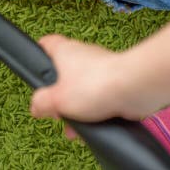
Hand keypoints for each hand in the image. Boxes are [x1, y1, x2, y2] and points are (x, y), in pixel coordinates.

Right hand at [29, 35, 158, 136]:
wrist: (134, 88)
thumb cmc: (94, 85)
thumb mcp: (56, 100)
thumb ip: (41, 103)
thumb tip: (36, 106)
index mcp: (63, 50)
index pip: (46, 43)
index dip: (39, 54)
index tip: (36, 68)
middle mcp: (82, 54)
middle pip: (64, 70)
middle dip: (60, 92)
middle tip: (57, 109)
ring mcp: (102, 66)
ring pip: (84, 84)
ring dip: (79, 104)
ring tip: (77, 126)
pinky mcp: (118, 79)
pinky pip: (101, 94)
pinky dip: (97, 108)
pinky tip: (96, 124)